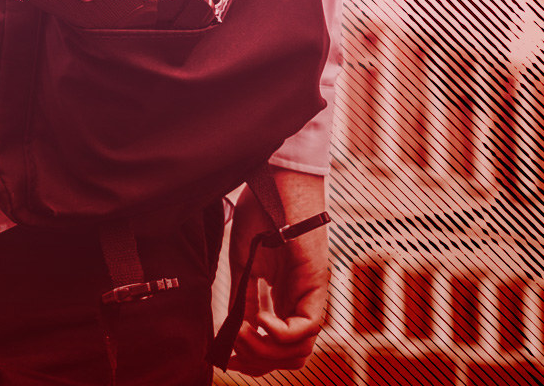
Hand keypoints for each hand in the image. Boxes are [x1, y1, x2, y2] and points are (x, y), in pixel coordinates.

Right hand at [226, 168, 329, 375]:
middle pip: (290, 357)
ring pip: (300, 350)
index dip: (253, 360)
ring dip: (266, 350)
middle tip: (232, 347)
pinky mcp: (317, 282)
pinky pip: (309, 327)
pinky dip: (279, 332)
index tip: (227, 355)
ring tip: (243, 331)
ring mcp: (312, 293)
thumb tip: (231, 334)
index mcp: (285, 299)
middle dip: (257, 361)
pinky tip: (259, 317)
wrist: (272, 182)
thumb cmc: (259, 214)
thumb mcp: (244, 267)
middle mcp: (302, 302)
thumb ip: (242, 301)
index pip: (279, 347)